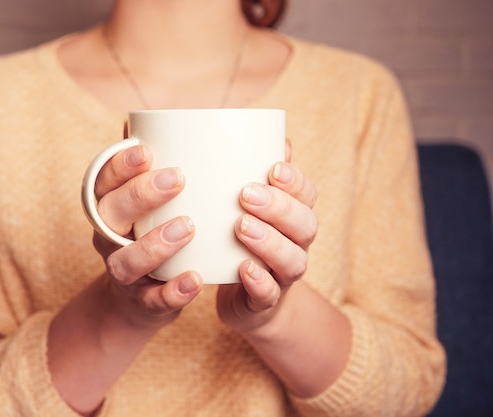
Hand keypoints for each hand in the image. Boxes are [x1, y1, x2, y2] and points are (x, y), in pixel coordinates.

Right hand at [92, 143, 202, 328]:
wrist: (138, 301)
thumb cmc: (147, 235)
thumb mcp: (142, 203)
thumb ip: (145, 168)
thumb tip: (144, 118)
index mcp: (108, 208)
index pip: (102, 182)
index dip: (119, 165)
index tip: (145, 149)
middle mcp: (108, 239)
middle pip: (110, 215)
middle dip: (139, 195)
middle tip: (176, 178)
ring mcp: (124, 274)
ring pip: (126, 261)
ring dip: (155, 244)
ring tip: (188, 227)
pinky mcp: (143, 303)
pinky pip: (153, 300)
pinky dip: (173, 291)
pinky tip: (196, 279)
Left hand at [217, 140, 317, 335]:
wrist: (246, 301)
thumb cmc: (243, 242)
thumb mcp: (249, 208)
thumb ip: (257, 175)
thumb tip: (274, 135)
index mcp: (293, 218)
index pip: (307, 196)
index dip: (295, 182)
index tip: (273, 168)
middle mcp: (296, 245)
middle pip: (305, 225)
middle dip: (280, 207)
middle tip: (246, 194)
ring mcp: (283, 276)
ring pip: (293, 260)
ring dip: (270, 242)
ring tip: (241, 226)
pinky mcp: (265, 303)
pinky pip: (269, 295)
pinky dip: (259, 283)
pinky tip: (243, 269)